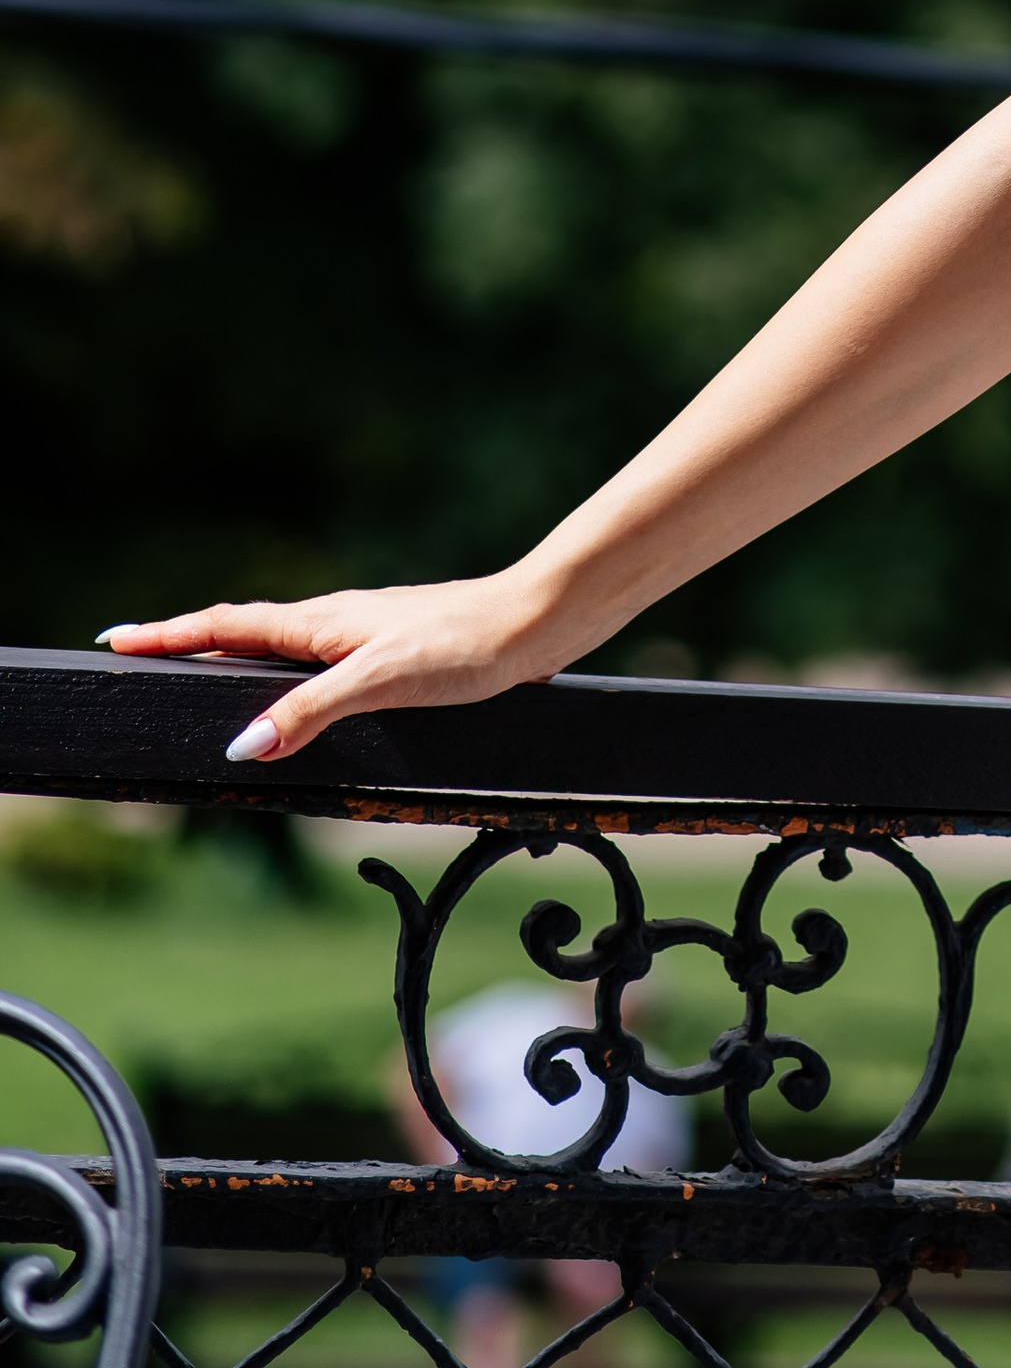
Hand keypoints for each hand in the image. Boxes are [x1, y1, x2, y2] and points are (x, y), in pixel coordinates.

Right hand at [98, 574, 566, 762]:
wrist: (537, 622)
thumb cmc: (465, 644)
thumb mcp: (381, 680)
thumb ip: (312, 710)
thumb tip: (242, 745)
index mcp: (322, 622)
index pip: (226, 626)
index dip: (170, 634)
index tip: (117, 638)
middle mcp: (336, 622)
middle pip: (245, 631)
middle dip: (188, 643)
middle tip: (139, 655)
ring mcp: (365, 635)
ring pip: (282, 645)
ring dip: (234, 657)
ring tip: (199, 675)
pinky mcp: (394, 654)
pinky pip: (317, 663)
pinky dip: (284, 676)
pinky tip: (299, 695)